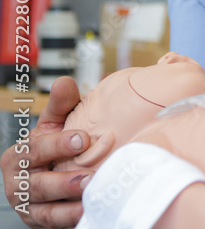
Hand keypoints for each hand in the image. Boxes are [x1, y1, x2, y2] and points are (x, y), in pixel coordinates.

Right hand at [1, 77, 90, 227]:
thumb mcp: (54, 125)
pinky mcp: (40, 221)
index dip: (57, 144)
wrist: (53, 176)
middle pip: (38, 185)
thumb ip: (61, 105)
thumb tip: (65, 82)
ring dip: (69, 206)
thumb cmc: (54, 146)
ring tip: (93, 197)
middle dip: (63, 182)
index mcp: (19, 156)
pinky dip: (71, 219)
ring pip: (45, 209)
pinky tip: (91, 212)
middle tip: (90, 177)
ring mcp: (28, 206)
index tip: (84, 138)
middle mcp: (19, 183)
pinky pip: (54, 223)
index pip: (35, 150)